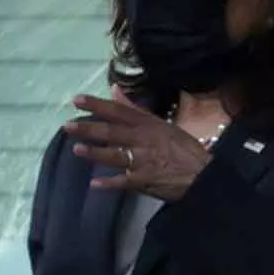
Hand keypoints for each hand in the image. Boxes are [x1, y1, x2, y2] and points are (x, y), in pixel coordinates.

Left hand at [65, 85, 210, 200]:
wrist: (205, 174)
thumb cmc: (182, 148)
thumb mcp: (161, 123)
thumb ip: (134, 109)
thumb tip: (114, 89)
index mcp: (148, 124)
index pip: (118, 111)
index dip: (97, 105)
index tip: (77, 100)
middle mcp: (144, 140)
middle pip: (113, 132)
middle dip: (89, 128)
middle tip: (68, 126)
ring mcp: (145, 160)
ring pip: (116, 155)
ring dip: (95, 153)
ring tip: (77, 150)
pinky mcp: (147, 180)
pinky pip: (126, 182)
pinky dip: (110, 183)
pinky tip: (95, 184)